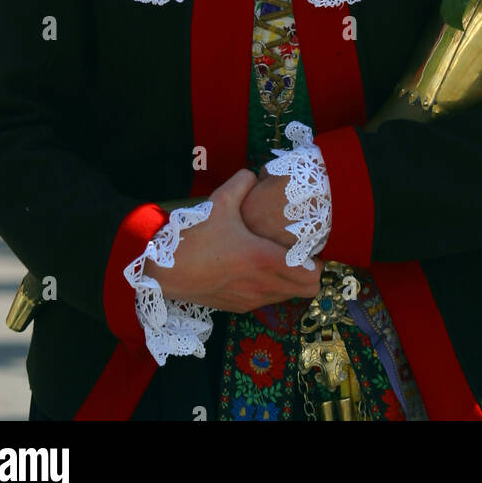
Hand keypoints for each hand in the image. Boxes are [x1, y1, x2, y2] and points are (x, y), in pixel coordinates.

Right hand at [142, 169, 320, 311]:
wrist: (162, 270)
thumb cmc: (194, 236)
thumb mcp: (220, 201)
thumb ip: (243, 182)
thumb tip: (256, 175)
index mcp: (264, 259)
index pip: (311, 275)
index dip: (318, 262)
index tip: (312, 247)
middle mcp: (262, 285)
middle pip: (307, 291)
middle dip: (310, 273)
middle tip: (301, 254)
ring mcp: (250, 299)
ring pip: (287, 297)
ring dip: (290, 281)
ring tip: (279, 260)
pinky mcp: (237, 307)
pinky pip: (267, 301)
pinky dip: (270, 289)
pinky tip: (257, 270)